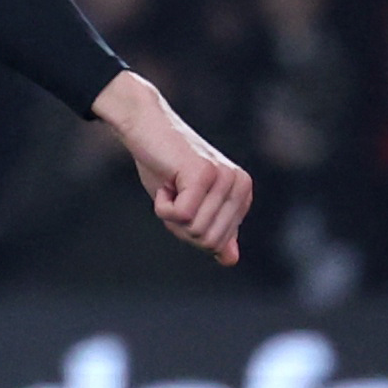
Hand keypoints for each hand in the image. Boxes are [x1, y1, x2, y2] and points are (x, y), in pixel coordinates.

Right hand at [96, 70, 249, 264]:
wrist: (145, 127)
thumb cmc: (164, 167)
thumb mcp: (190, 205)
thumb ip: (214, 230)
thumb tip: (231, 260)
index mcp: (243, 194)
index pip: (217, 243)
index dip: (190, 230)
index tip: (182, 200)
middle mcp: (240, 185)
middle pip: (208, 241)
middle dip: (181, 226)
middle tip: (174, 193)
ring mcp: (225, 179)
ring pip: (196, 230)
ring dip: (170, 214)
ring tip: (171, 183)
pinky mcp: (204, 174)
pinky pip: (182, 215)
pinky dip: (162, 205)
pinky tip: (165, 180)